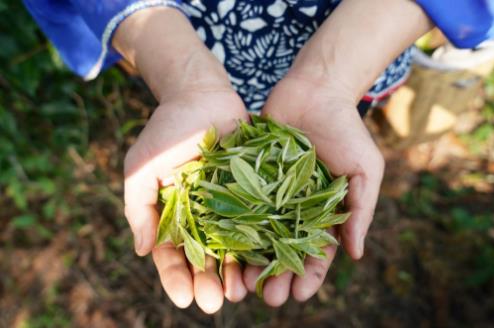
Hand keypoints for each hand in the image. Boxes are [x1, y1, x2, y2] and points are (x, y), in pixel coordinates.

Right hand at [115, 7, 249, 313]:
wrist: (199, 94)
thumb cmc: (165, 130)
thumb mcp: (140, 169)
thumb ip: (139, 208)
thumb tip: (143, 251)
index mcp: (175, 213)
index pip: (173, 252)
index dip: (176, 277)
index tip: (183, 298)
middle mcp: (203, 213)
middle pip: (206, 255)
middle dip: (208, 280)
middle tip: (213, 303)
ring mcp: (230, 203)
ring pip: (234, 244)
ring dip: (236, 270)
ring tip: (239, 291)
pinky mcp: (255, 189)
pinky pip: (259, 218)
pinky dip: (262, 240)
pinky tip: (265, 260)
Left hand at [243, 75, 383, 305]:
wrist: (316, 89)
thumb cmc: (346, 129)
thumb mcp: (364, 169)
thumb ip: (360, 210)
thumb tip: (355, 255)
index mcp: (323, 211)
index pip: (317, 251)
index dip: (310, 274)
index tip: (299, 293)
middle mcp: (294, 207)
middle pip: (284, 250)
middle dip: (277, 275)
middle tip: (268, 297)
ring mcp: (270, 192)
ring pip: (258, 234)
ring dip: (252, 261)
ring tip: (242, 284)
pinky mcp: (249, 175)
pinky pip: (240, 203)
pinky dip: (232, 226)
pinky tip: (223, 247)